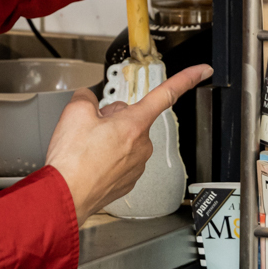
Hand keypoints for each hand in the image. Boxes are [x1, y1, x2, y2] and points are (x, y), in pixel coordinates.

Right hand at [45, 64, 211, 224]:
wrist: (63, 198)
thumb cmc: (72, 161)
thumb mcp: (74, 112)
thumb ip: (87, 97)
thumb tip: (88, 101)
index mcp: (135, 124)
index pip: (167, 93)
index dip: (187, 78)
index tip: (203, 70)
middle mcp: (142, 146)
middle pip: (132, 117)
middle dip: (113, 118)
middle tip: (89, 130)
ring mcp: (136, 166)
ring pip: (125, 138)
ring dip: (108, 138)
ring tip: (86, 150)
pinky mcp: (127, 181)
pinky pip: (120, 158)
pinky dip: (106, 157)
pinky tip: (90, 162)